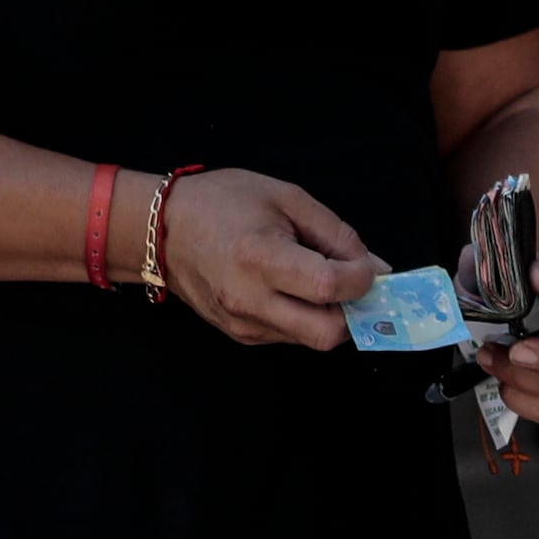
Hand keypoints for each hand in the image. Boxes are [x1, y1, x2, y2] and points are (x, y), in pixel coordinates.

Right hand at [159, 167, 377, 347]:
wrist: (161, 229)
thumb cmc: (222, 203)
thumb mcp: (286, 198)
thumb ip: (337, 235)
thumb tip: (378, 269)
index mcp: (260, 259)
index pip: (329, 287)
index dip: (361, 278)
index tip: (362, 264)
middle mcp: (250, 300)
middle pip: (329, 333)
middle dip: (353, 311)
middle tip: (351, 285)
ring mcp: (243, 324)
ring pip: (313, 340)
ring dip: (330, 316)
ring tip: (318, 282)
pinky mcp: (240, 336)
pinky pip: (290, 337)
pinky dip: (305, 318)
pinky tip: (292, 290)